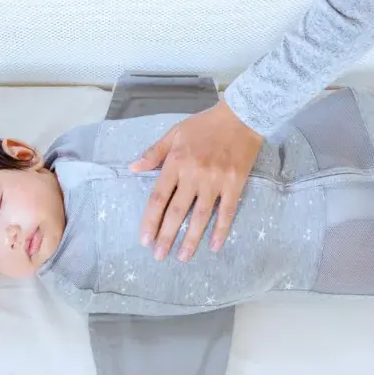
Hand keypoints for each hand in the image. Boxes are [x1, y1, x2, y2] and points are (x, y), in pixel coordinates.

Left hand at [130, 100, 262, 261]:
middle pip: (177, 211)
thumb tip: (132, 168)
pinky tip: (214, 246)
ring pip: (200, 216)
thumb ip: (154, 153)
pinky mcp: (235, 185)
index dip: (150, 220)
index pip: (159, 197)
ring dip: (190, 239)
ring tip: (182, 257)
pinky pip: (227, 212)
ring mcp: (216, 181)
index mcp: (176, 162)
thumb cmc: (204, 125)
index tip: (144, 239)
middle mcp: (194, 175)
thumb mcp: (174, 134)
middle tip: (158, 256)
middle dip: (166, 236)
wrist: (241, 117)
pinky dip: (221, 230)